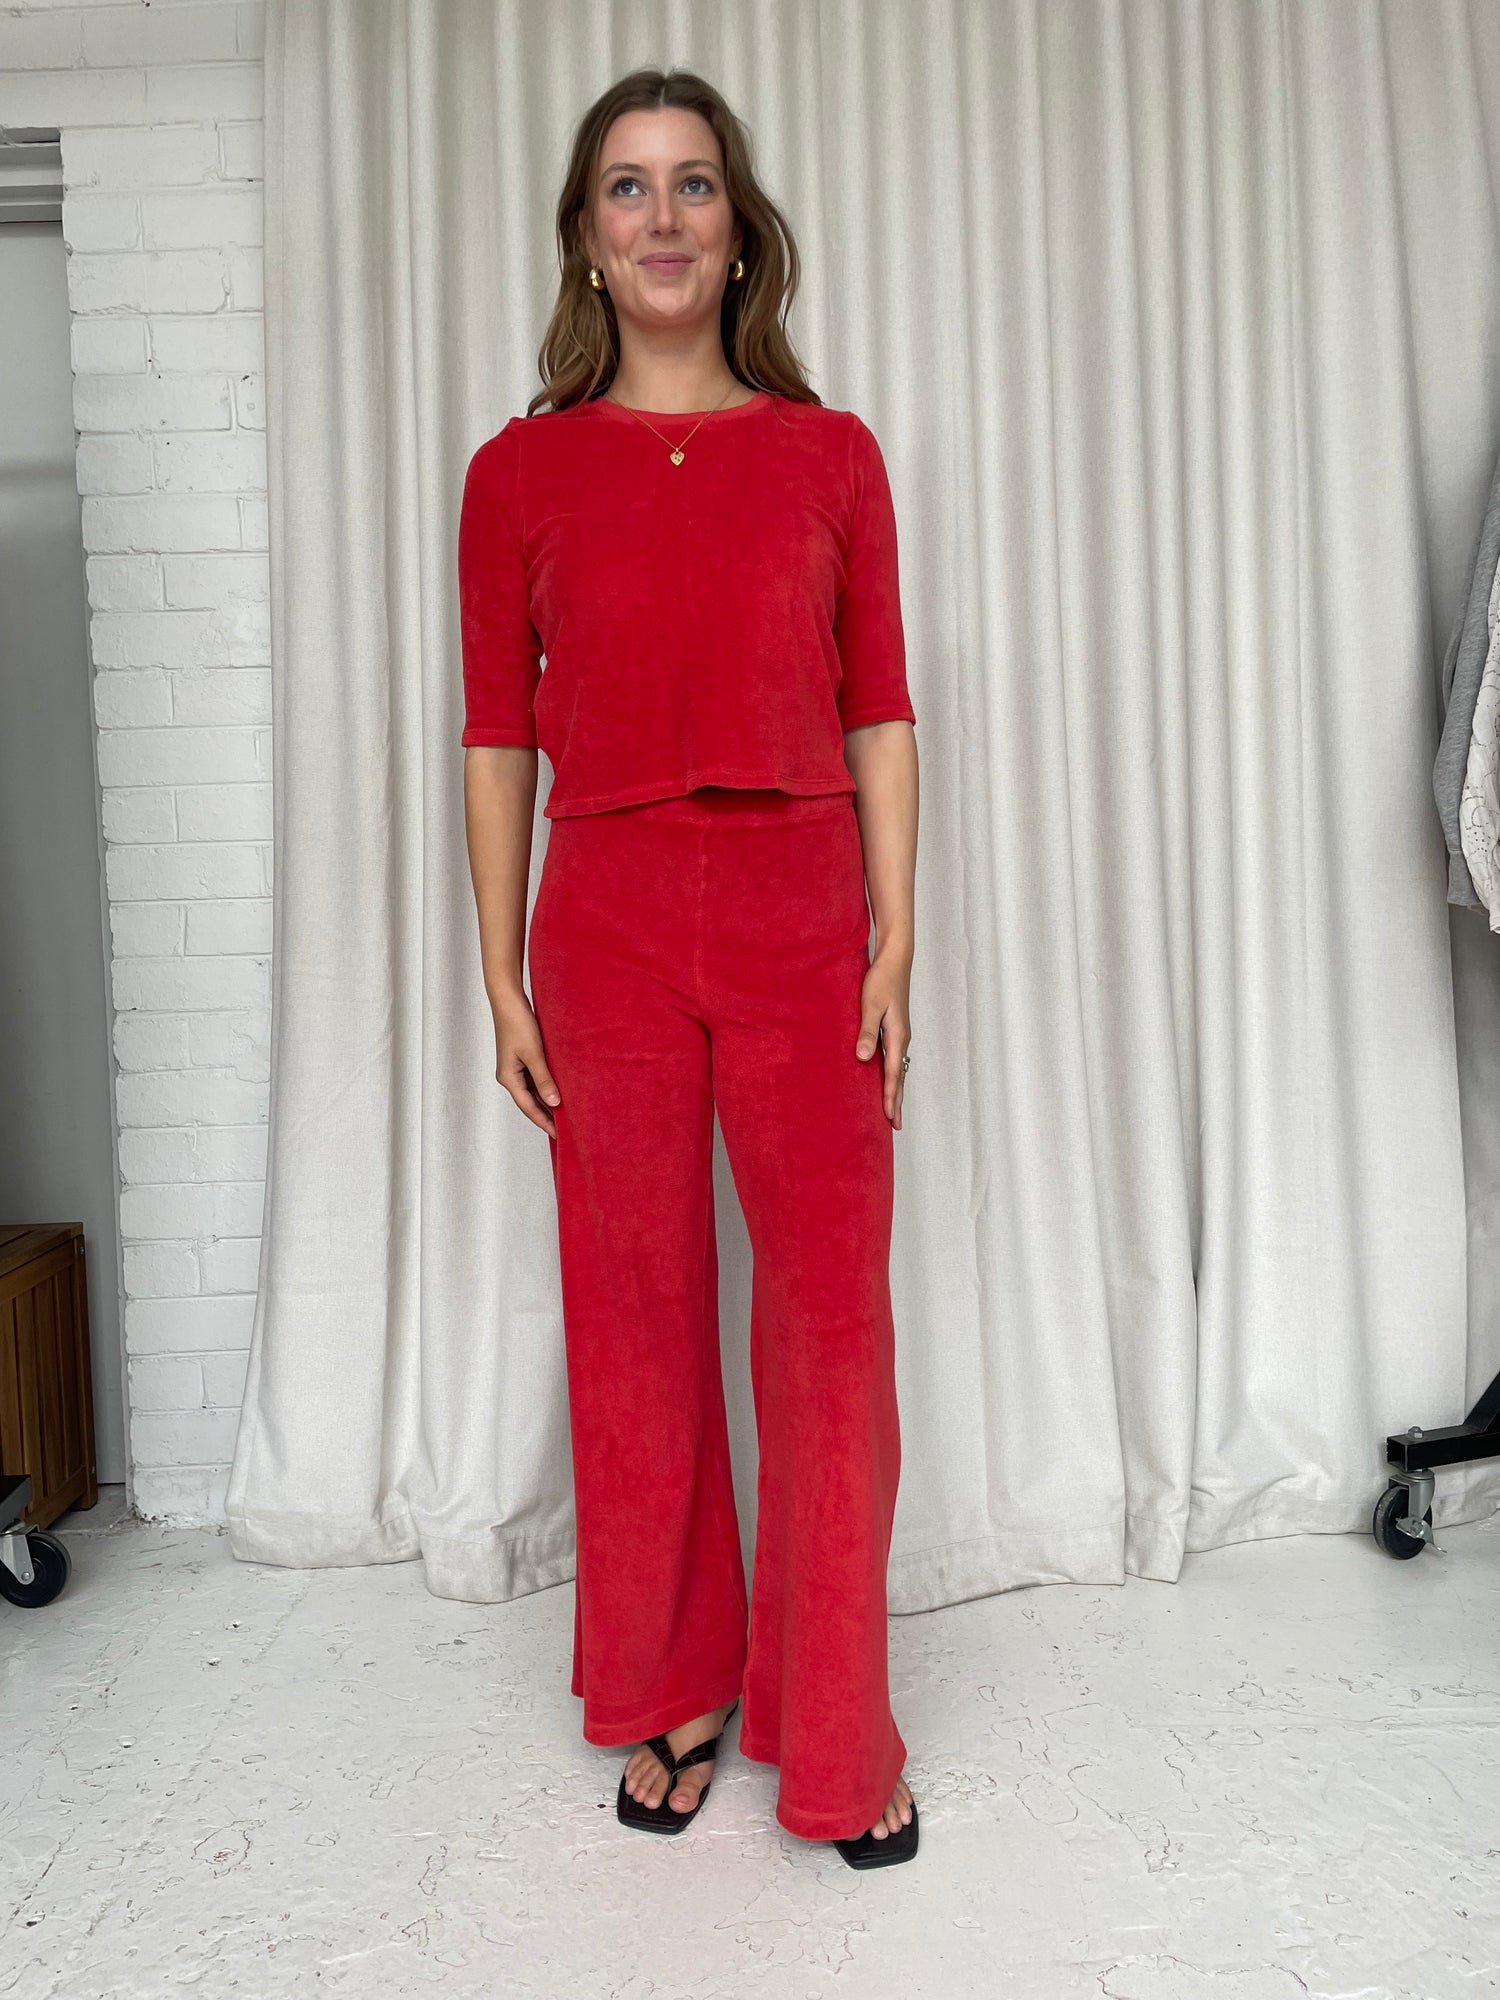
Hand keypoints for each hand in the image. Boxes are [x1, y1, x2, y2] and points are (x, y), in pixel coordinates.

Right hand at [491, 986, 561, 1137]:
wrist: (509, 999)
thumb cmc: (518, 1024)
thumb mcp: (534, 1054)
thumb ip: (544, 1080)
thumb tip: (555, 1104)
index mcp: (508, 1078)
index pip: (529, 1108)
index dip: (544, 1122)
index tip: (559, 1135)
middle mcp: (510, 1076)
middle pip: (530, 1102)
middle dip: (546, 1115)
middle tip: (566, 1129)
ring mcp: (515, 1067)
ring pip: (533, 1091)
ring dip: (548, 1101)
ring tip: (566, 1113)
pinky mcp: (522, 1058)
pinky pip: (535, 1078)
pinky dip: (547, 1086)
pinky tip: (560, 1090)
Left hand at [855, 947, 911, 1129]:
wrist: (895, 959)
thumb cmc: (881, 980)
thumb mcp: (870, 1005)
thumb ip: (867, 1032)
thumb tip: (863, 1058)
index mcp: (897, 1035)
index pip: (894, 1073)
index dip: (891, 1096)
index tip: (890, 1118)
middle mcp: (902, 1038)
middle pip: (900, 1076)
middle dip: (898, 1101)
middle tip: (896, 1126)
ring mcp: (900, 1033)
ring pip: (899, 1069)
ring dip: (897, 1090)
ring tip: (893, 1110)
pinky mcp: (895, 1028)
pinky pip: (895, 1058)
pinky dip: (893, 1074)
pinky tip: (887, 1079)